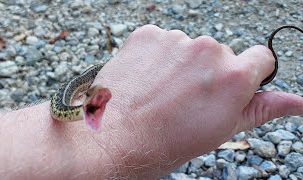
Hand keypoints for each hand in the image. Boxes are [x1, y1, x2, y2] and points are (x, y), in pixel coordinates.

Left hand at [92, 25, 302, 177]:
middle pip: (220, 54)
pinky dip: (156, 56)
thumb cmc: (168, 141)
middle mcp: (209, 50)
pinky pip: (161, 41)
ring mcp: (176, 39)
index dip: (248, 74)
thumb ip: (261, 109)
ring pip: (189, 48)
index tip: (230, 86)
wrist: (116, 137)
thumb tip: (298, 102)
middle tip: (186, 98)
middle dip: (209, 72)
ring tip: (162, 91)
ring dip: (181, 64)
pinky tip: (146, 78)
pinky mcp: (148, 35)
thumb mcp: (221, 130)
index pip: (260, 57)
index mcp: (234, 75)